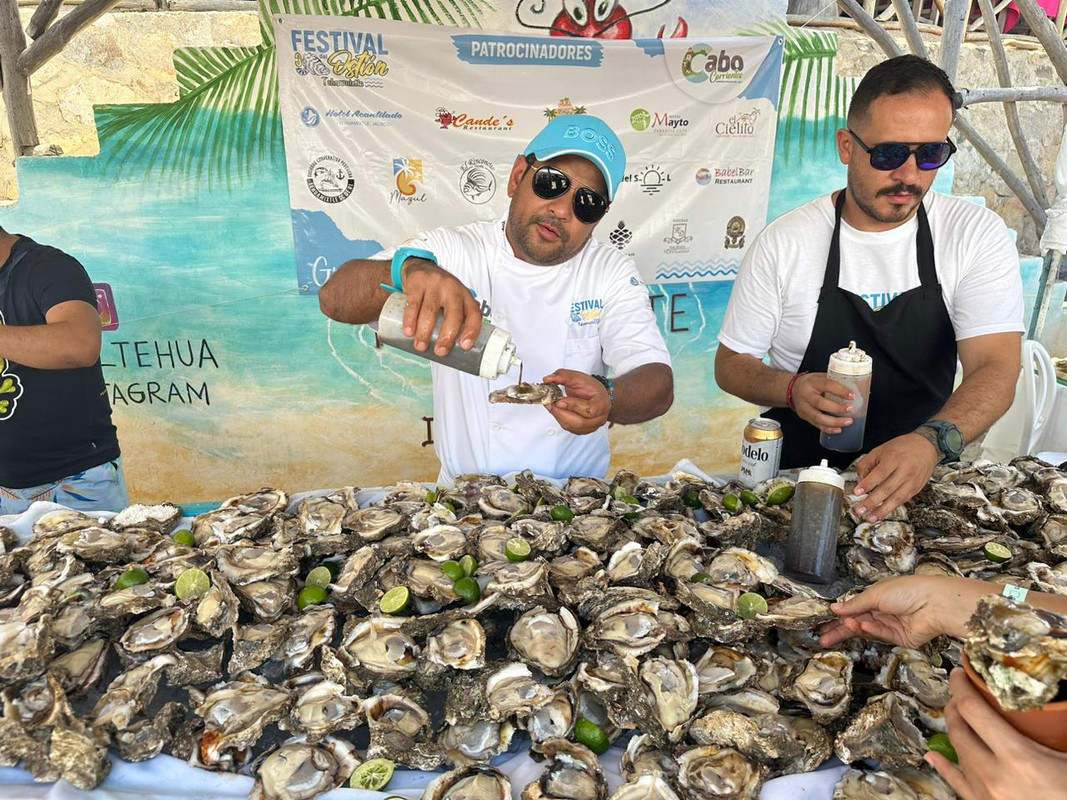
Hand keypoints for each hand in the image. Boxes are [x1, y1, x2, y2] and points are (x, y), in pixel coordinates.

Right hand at [400, 259, 482, 355]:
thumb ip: (455, 321)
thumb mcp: (454, 301)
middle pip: (453, 314)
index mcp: (465, 296)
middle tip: (440, 352)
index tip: (464, 346)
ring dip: (425, 331)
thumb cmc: (441, 292)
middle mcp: (453, 289)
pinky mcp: (417, 283)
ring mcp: (435, 284)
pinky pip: (413, 303)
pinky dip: (410, 319)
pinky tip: (408, 331)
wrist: (421, 267)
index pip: (473, 314)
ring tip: (420, 346)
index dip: (472, 331)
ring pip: (431, 310)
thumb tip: (453, 354)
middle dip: (447, 336)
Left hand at [543, 370, 611, 434]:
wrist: (596, 396)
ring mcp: (591, 427)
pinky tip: (557, 410)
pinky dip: (560, 419)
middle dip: (561, 412)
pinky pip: (569, 428)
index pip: (589, 410)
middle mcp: (599, 418)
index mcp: (602, 404)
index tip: (559, 400)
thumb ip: (563, 376)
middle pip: (579, 422)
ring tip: (551, 404)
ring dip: (558, 416)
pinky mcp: (583, 430)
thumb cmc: (590, 388)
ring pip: (571, 427)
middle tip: (549, 402)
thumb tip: (547, 379)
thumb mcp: (578, 377)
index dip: (573, 406)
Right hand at [790, 372, 854, 434]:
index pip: (826, 385)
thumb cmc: (811, 383)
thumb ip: (834, 382)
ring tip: (848, 422)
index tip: (852, 396)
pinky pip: (816, 424)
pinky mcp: (804, 416)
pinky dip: (828, 429)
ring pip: (817, 417)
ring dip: (834, 421)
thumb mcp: (820, 377)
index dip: (840, 390)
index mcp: (811, 382)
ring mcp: (803, 407)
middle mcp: (805, 395)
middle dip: (836, 408)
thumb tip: (856, 388)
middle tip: (850, 409)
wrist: (793, 389)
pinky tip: (838, 429)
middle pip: (820, 403)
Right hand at [818, 575, 960, 648]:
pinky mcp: (898, 638)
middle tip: (822, 638)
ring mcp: (889, 625)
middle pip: (856, 622)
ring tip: (844, 627)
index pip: (852, 608)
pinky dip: (870, 630)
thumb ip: (854, 604)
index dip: (838, 615)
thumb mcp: (875, 594)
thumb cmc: (907, 591)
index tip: (823, 622)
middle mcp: (881, 611)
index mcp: (876, 596)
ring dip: (854, 628)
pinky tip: (862, 626)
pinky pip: (880, 635)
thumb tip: (835, 608)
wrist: (934, 605)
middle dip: (839, 629)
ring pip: (865, 630)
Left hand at [853, 432, 938, 521]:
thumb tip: (860, 480)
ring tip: (870, 518)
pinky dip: (892, 508)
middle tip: (860, 510)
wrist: (926, 447)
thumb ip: (867, 464)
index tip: (857, 492)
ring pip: (896, 499)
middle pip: (887, 489)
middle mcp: (904, 471)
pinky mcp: (916, 488)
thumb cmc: (902, 447)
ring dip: (882, 510)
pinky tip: (883, 513)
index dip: (868, 484)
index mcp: (894, 459)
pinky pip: (903, 500)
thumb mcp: (880, 449)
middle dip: (872, 502)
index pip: (879, 474)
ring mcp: (912, 482)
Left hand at [926, 668, 1066, 798]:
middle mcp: (994, 775)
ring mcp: (985, 795)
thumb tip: (1059, 702)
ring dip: (956, 731)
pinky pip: (958, 784)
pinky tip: (933, 756)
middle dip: (956, 706)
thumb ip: (1059, 730)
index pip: (973, 710)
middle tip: (961, 693)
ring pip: (959, 754)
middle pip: (959, 729)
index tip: (958, 672)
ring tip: (958, 716)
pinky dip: (945, 767)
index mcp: (1018, 758)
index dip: (961, 686)